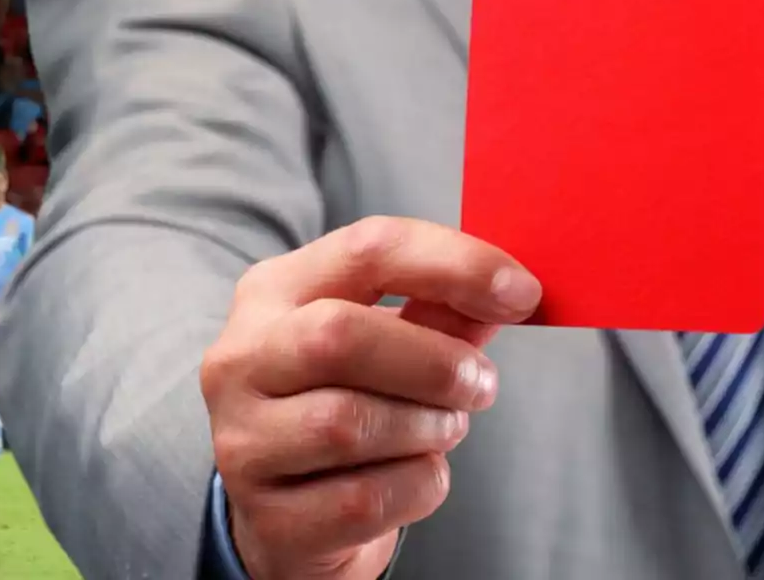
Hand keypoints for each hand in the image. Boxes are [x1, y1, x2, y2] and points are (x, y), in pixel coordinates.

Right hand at [200, 217, 541, 579]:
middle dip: (434, 361)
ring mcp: (242, 438)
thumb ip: (439, 311)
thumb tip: (507, 292)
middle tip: (481, 382)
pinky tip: (412, 474)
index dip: (454, 264)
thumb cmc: (345, 402)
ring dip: (427, 427)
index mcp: (273, 291)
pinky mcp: (267, 515)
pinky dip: (417, 485)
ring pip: (350, 423)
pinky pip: (366, 498)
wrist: (291, 512)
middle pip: (340, 335)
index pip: (366, 249)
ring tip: (442, 427)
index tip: (522, 293)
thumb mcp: (385, 341)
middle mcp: (240, 357)